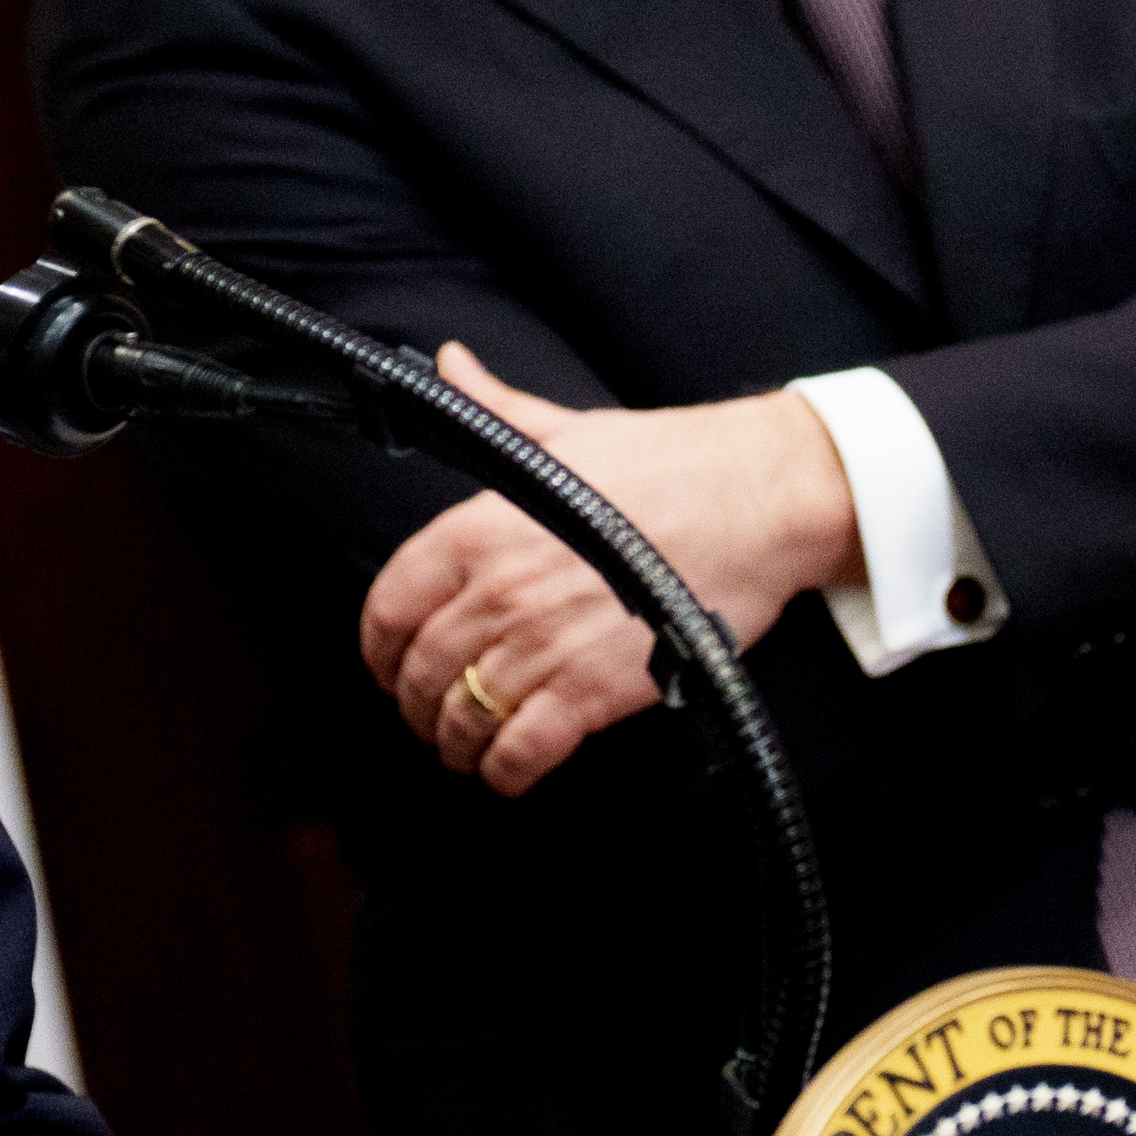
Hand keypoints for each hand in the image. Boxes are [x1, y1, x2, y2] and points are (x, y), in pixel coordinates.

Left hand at [355, 346, 862, 795]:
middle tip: (428, 714)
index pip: (388, 607)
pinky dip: (504, 772)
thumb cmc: (670, 462)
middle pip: (420, 674)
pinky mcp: (592, 693)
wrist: (758, 500)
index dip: (377, 650)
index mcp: (478, 529)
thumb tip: (448, 363)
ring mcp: (542, 647)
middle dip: (415, 704)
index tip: (387, 665)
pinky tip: (508, 769)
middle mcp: (498, 592)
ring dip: (454, 744)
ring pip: (462, 720)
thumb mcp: (567, 428)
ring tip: (465, 747)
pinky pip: (521, 753)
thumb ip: (495, 407)